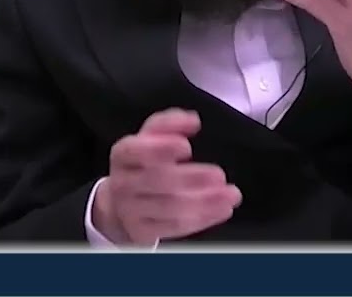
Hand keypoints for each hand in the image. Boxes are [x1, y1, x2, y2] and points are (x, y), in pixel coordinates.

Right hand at [93, 108, 241, 244]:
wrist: (120, 204)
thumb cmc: (143, 164)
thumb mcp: (151, 138)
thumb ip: (170, 124)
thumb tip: (192, 120)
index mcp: (123, 154)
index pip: (135, 150)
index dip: (160, 148)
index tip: (187, 147)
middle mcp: (122, 183)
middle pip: (157, 180)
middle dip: (192, 177)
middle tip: (219, 175)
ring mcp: (130, 210)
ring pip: (170, 207)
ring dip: (204, 201)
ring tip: (230, 195)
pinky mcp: (142, 232)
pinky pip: (175, 227)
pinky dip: (202, 219)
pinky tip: (221, 209)